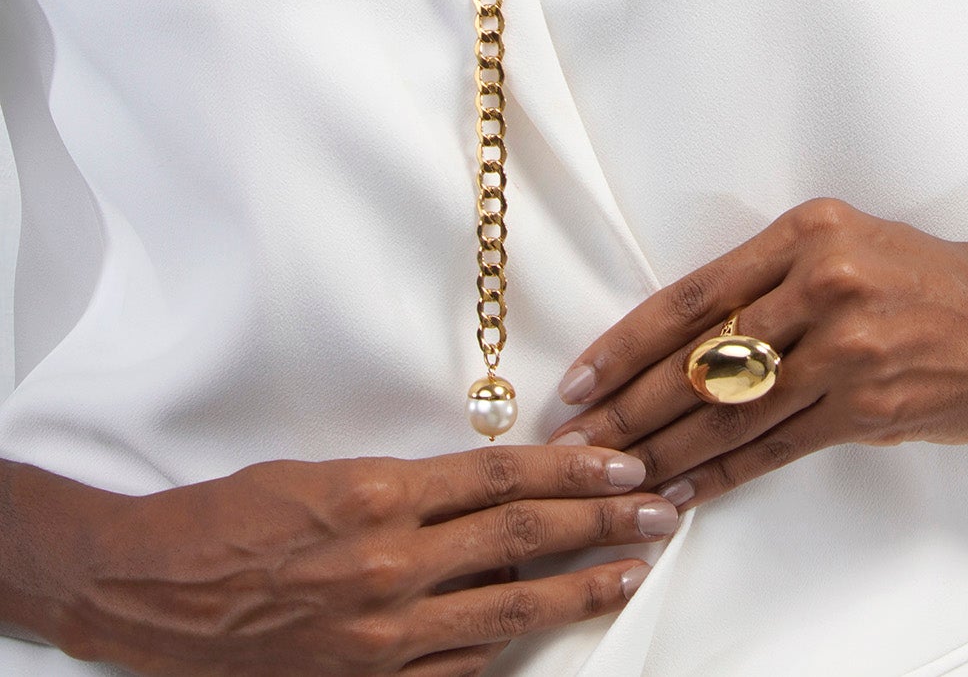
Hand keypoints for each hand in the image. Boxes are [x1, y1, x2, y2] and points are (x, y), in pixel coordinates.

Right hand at [12, 443, 680, 674]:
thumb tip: (491, 483)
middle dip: (601, 524)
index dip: (571, 470)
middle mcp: (391, 567)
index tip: (623, 461)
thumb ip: (413, 484)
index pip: (502, 477)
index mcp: (380, 496)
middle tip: (660, 509)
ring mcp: (383, 637)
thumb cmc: (236, 516)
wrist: (156, 592)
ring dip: (579, 590)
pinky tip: (553, 633)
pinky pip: (462, 669)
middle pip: (521, 540)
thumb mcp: (329, 471)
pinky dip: (511, 649)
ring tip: (634, 571)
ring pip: (507, 610)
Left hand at [546, 197, 967, 508]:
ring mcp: (846, 343)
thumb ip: (773, 283)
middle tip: (577, 439)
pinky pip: (775, 445)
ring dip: (663, 450)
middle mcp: (822, 280)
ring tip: (615, 477)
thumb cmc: (924, 279)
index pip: (693, 294)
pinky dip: (721, 473)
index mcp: (806, 231)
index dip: (628, 343)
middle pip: (700, 357)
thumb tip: (687, 340)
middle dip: (629, 406)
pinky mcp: (867, 401)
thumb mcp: (846, 246)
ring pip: (731, 408)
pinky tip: (684, 491)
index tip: (579, 377)